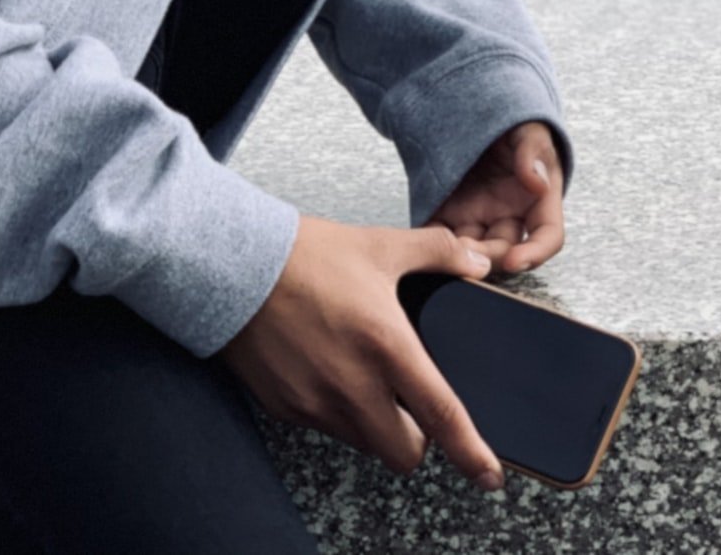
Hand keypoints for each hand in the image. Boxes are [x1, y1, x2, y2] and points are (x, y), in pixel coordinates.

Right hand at [219, 215, 504, 490]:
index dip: (470, 452)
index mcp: (385, 345)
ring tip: (366, 377)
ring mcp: (315, 402)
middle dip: (417, 438)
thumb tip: (478, 263)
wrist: (232, 265)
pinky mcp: (286, 409)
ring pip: (365, 443)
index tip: (489, 475)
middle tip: (412, 403)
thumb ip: (438, 252)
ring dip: (376, 425)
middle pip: (403, 452)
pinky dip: (338, 413)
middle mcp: (352, 385)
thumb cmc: (306, 255)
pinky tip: (329, 371)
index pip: (440, 414)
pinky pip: (327, 428)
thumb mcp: (380, 244)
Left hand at [429, 120, 564, 273]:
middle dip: (486, 259)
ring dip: (456, 258)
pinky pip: (438, 236)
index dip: (535, 254)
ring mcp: (477, 218)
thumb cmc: (512, 126)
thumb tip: (538, 183)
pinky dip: (429, 244)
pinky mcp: (448, 215)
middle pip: (502, 252)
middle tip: (465, 252)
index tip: (515, 261)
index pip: (547, 237)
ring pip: (469, 252)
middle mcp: (508, 216)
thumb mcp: (528, 130)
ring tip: (440, 250)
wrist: (478, 114)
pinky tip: (420, 242)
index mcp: (537, 200)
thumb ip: (533, 151)